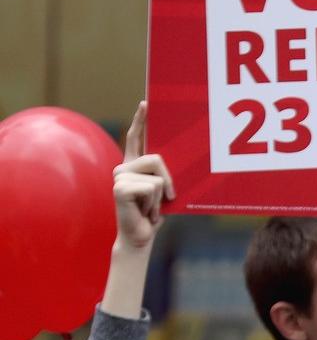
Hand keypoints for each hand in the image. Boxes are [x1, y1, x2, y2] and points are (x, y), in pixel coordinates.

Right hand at [111, 101, 174, 251]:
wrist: (140, 236)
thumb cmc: (154, 213)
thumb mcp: (163, 190)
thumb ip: (164, 174)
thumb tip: (174, 160)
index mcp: (135, 165)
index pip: (136, 137)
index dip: (141, 120)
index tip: (146, 102)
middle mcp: (124, 167)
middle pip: (157, 158)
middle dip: (169, 180)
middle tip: (165, 199)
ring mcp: (119, 176)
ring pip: (157, 176)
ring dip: (161, 197)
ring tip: (151, 207)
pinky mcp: (119, 188)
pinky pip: (153, 188)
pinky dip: (155, 204)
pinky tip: (144, 212)